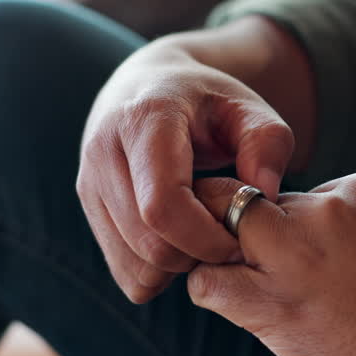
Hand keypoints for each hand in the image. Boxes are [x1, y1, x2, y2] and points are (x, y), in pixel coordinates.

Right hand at [77, 42, 292, 302]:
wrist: (150, 84)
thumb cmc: (207, 100)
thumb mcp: (248, 107)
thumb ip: (268, 143)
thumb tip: (262, 196)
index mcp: (144, 120)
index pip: (162, 204)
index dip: (205, 237)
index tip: (238, 239)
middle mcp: (103, 152)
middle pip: (148, 243)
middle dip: (197, 256)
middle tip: (228, 241)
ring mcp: (88, 182)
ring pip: (133, 266)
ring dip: (177, 268)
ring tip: (204, 234)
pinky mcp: (87, 208)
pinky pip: (124, 271)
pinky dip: (158, 271)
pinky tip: (179, 238)